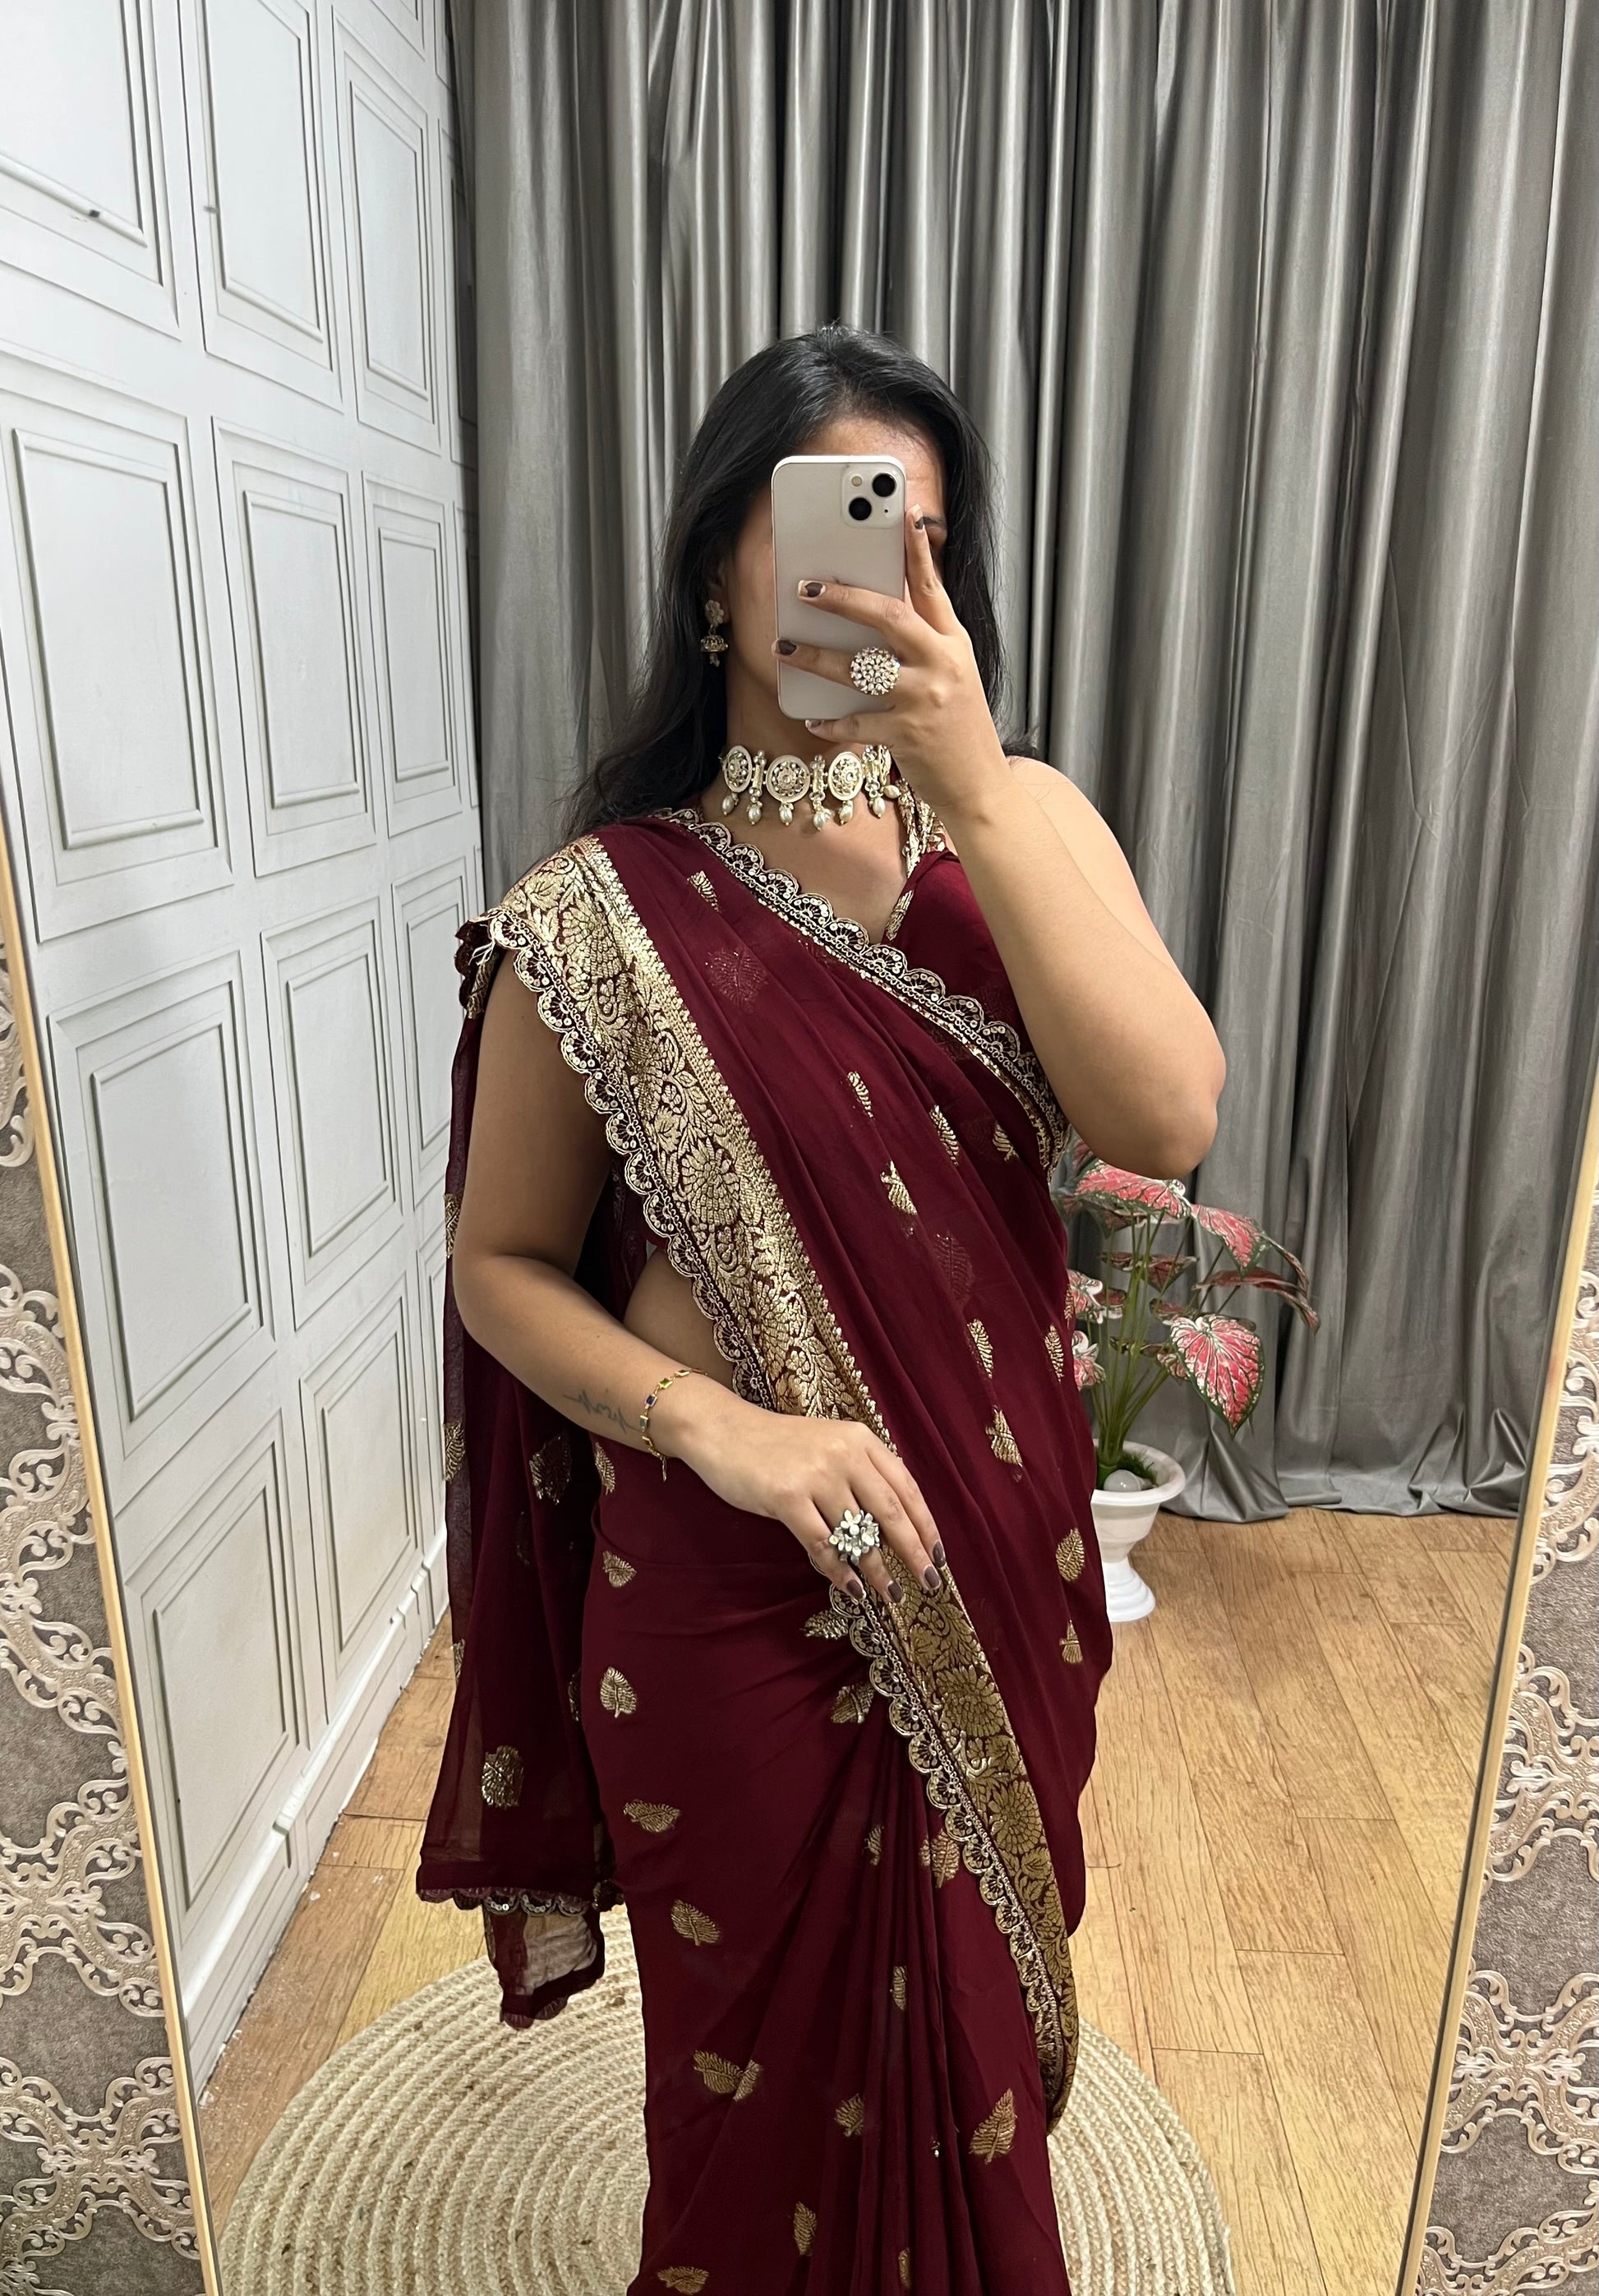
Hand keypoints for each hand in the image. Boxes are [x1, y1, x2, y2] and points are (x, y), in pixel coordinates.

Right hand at [647, 1375, 943, 1604]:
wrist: (722, 1430)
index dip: (926, 1524)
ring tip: (891, 1595)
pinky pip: (822, 1544)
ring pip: (858, 1534)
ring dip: (878, 1571)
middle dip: (915, 1553)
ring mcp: (815, 1475)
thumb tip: (894, 1523)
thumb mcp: (827, 1445)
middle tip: (930, 1584)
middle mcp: (844, 1454)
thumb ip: (860, 1472)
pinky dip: (840, 1571)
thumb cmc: (776, 1445)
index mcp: (860, 1440)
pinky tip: (852, 1588)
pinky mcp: (787, 1497)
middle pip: (892, 1513)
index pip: (906, 1487)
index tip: (938, 1555)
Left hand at [772, 503, 1007, 815]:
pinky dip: (831, 722)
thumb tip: (876, 608)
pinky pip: (856, 723)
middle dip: (844, 599)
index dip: (916, 550)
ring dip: (817, 657)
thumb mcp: (955, 673)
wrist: (981, 786)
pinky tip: (812, 716)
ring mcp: (925, 700)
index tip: (903, 514)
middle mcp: (942, 665)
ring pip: (861, 669)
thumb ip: (924, 641)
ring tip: (786, 647)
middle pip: (889, 617)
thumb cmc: (959, 727)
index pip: (932, 587)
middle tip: (807, 588)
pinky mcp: (907, 736)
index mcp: (954, 643)